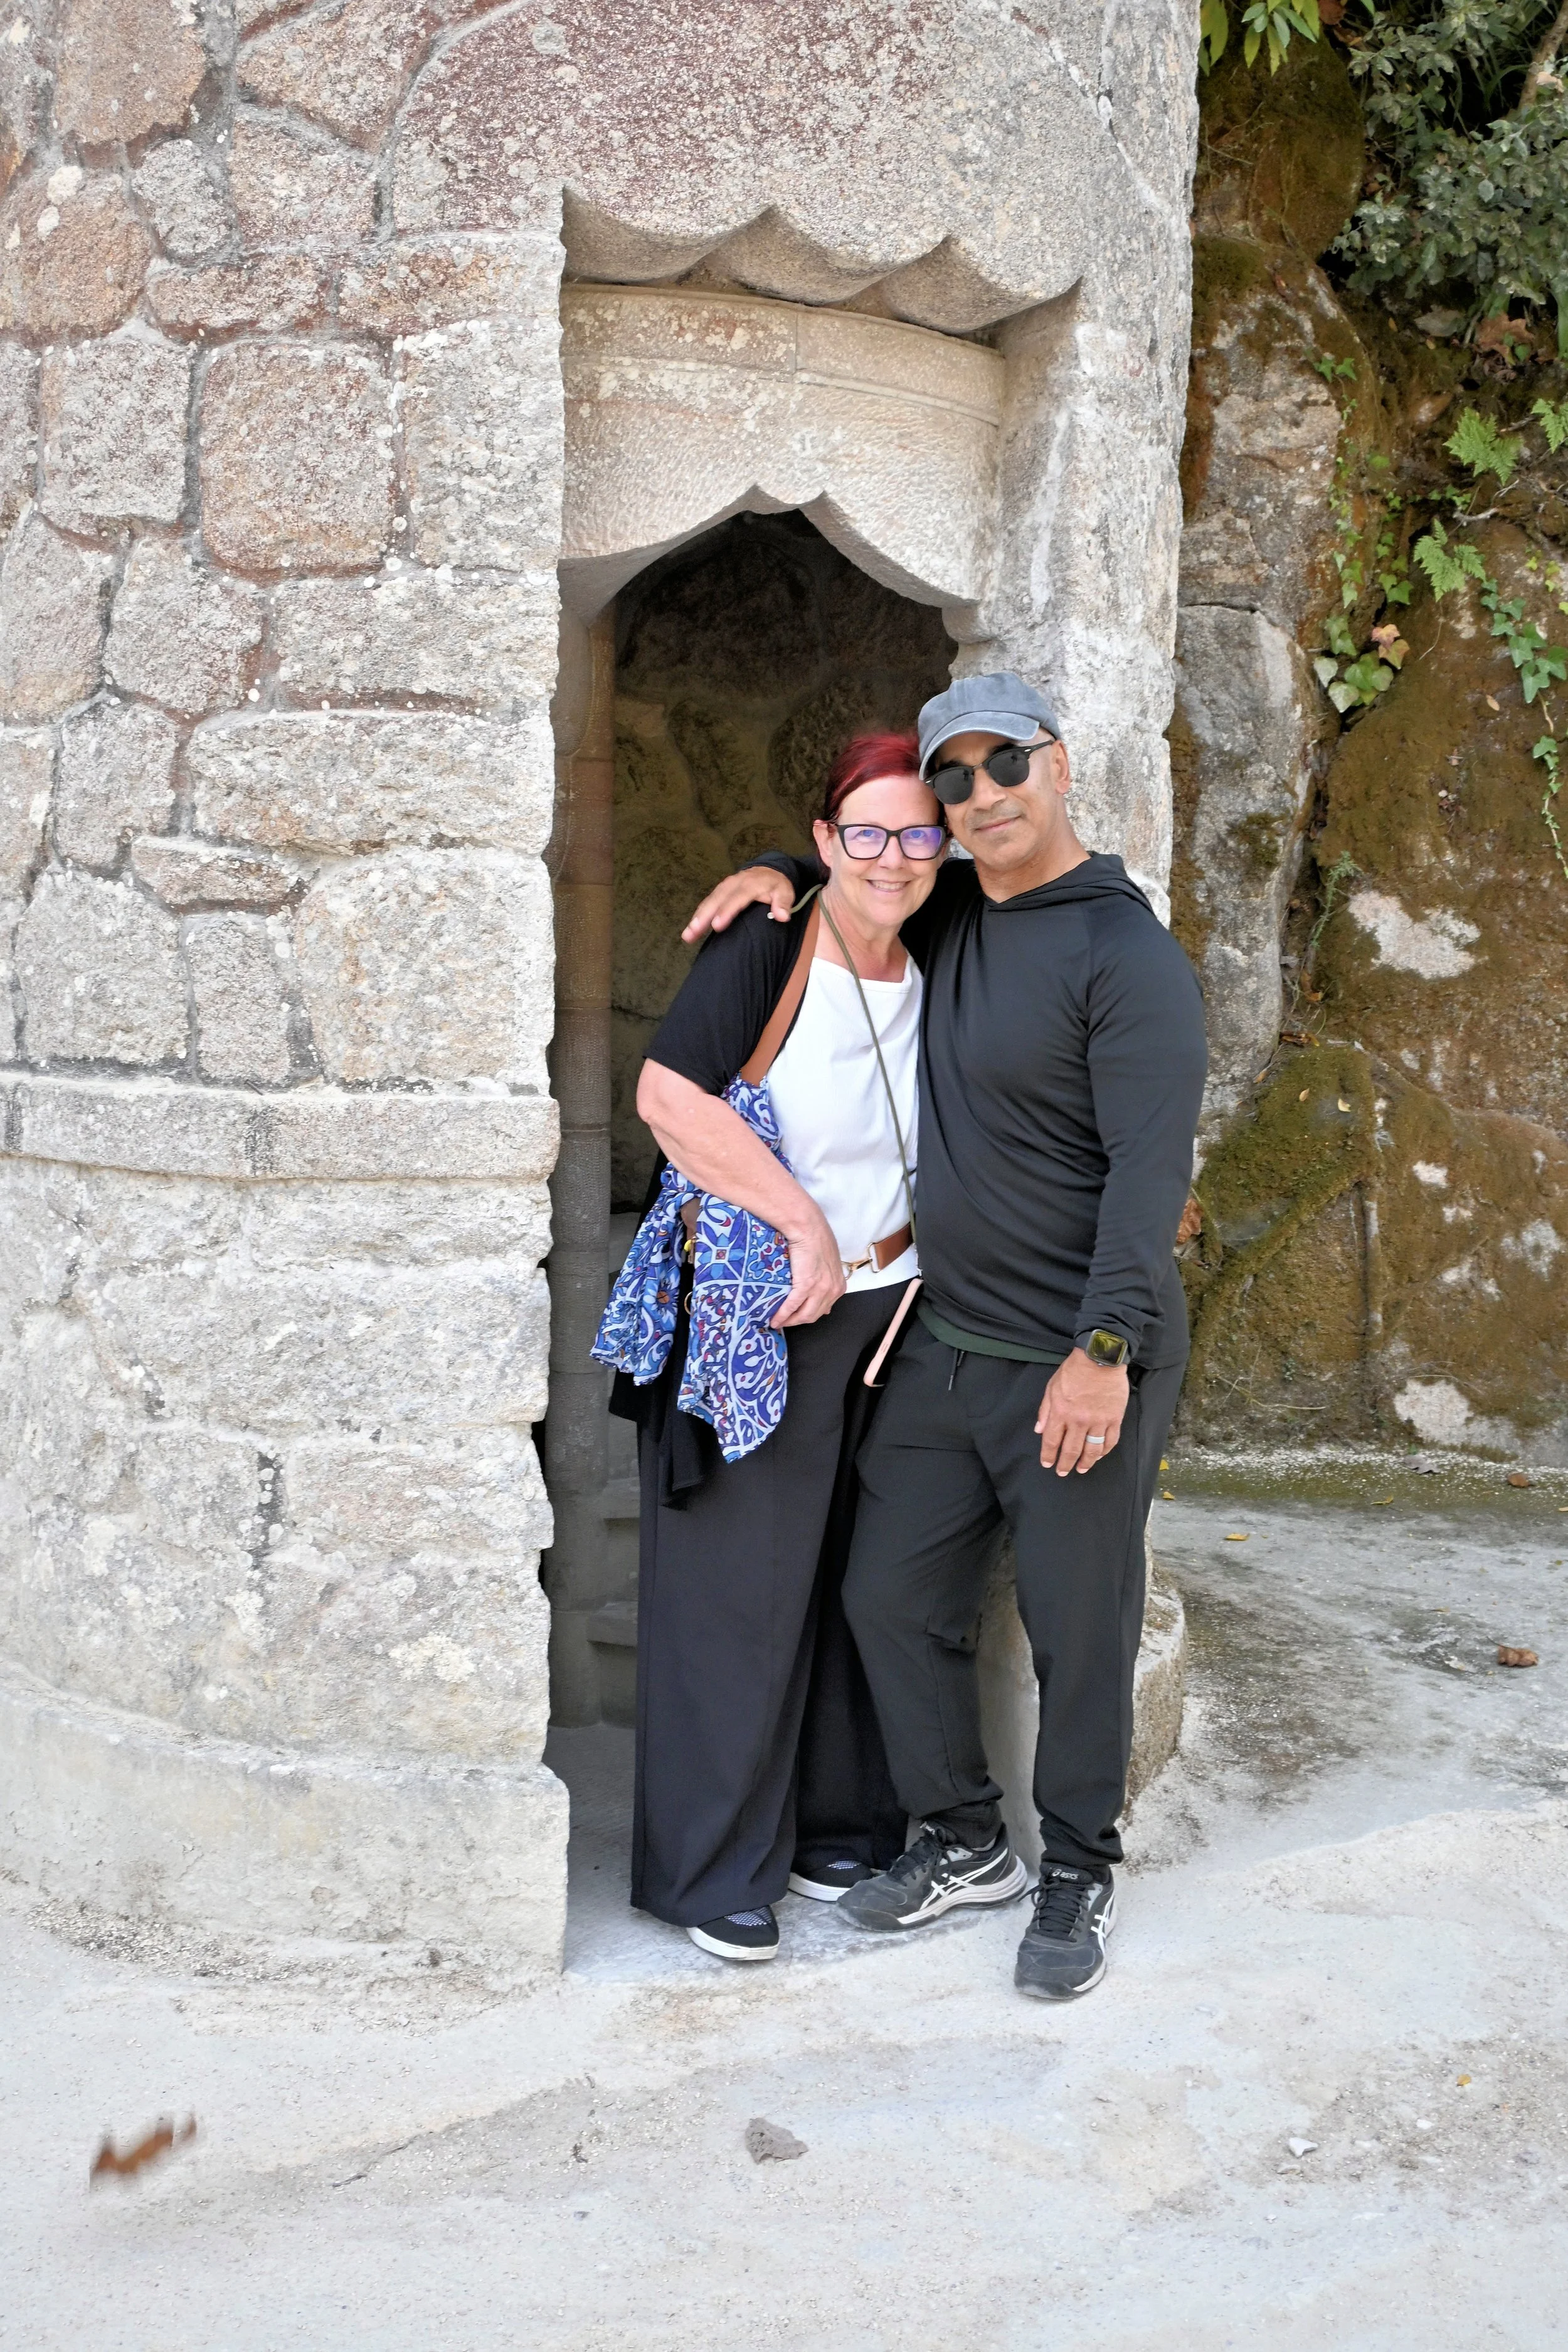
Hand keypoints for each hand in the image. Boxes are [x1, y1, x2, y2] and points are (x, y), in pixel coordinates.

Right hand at [682, 867, 796, 942]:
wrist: (768, 871)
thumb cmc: (776, 885)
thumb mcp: (786, 892)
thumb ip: (784, 903)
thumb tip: (782, 916)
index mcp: (750, 884)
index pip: (737, 898)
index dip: (726, 911)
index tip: (716, 926)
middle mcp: (734, 884)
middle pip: (717, 900)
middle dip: (704, 916)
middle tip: (693, 932)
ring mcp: (724, 887)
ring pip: (709, 902)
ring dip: (697, 918)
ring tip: (688, 934)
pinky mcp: (719, 891)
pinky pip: (707, 902)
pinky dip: (698, 915)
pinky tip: (692, 928)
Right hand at [771, 1208, 845, 1327]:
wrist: (808, 1227)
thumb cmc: (816, 1239)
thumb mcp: (829, 1263)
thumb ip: (827, 1281)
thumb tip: (825, 1303)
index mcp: (839, 1285)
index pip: (824, 1309)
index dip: (809, 1315)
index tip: (797, 1317)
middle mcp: (833, 1290)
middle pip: (814, 1315)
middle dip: (798, 1321)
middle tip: (784, 1322)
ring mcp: (820, 1289)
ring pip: (804, 1315)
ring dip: (789, 1321)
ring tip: (777, 1322)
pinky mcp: (806, 1285)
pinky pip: (792, 1306)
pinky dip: (782, 1315)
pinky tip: (774, 1319)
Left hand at [1035, 1350, 1128, 1475]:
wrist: (1100, 1358)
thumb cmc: (1073, 1371)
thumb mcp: (1051, 1387)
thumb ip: (1045, 1410)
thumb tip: (1039, 1430)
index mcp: (1060, 1412)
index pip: (1051, 1441)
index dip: (1049, 1455)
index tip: (1047, 1463)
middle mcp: (1078, 1420)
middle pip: (1071, 1449)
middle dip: (1065, 1464)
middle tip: (1062, 1472)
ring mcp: (1098, 1421)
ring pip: (1092, 1450)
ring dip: (1086, 1463)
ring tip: (1082, 1469)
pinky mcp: (1114, 1419)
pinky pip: (1110, 1441)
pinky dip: (1104, 1451)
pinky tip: (1099, 1455)